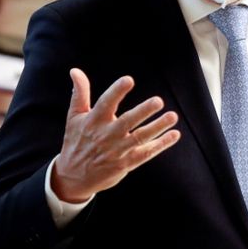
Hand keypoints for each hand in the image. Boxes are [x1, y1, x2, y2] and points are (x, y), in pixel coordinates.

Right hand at [51, 69, 180, 202]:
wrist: (73, 177)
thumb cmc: (76, 141)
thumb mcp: (74, 117)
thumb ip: (80, 93)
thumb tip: (75, 70)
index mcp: (93, 121)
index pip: (105, 104)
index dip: (117, 92)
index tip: (129, 80)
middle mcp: (106, 136)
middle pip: (127, 122)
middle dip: (143, 111)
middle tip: (159, 101)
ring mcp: (117, 151)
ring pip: (140, 137)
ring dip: (158, 127)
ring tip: (173, 116)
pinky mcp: (126, 163)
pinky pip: (146, 153)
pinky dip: (161, 144)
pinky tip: (174, 135)